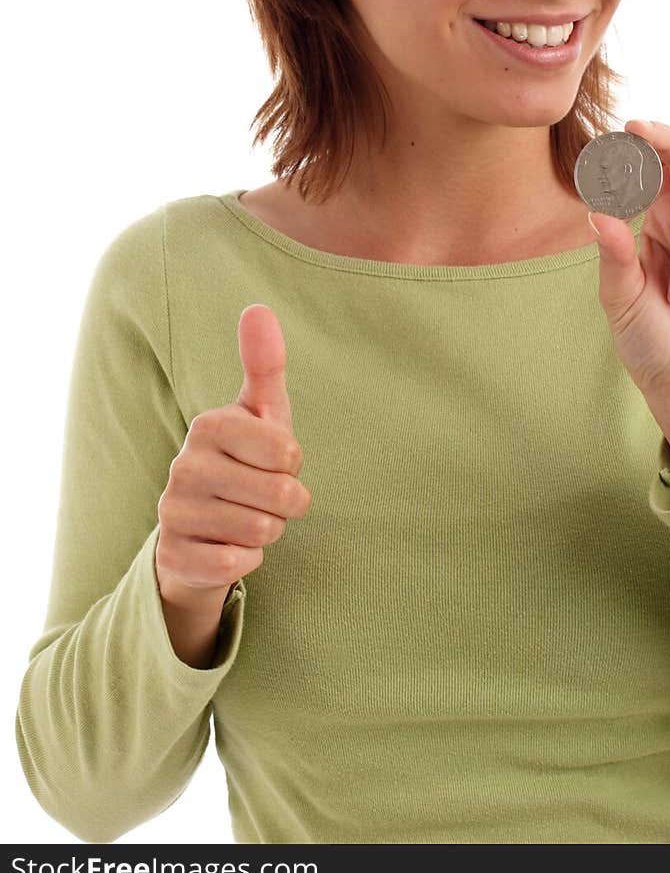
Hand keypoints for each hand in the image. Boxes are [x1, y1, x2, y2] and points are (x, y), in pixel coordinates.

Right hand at [156, 304, 311, 609]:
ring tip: (245, 518)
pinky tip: (228, 546)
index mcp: (209, 425)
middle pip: (280, 496)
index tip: (274, 462)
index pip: (288, 452)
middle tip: (265, 496)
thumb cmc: (245, 462)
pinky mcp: (173, 557)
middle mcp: (184, 465)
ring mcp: (173, 512)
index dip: (293, 465)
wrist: (200, 531)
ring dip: (267, 532)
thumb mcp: (262, 414)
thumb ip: (265, 363)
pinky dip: (247, 560)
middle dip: (286, 503)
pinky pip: (236, 565)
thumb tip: (258, 307)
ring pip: (261, 531)